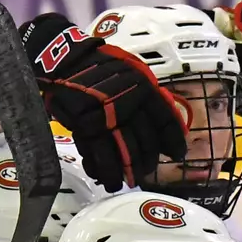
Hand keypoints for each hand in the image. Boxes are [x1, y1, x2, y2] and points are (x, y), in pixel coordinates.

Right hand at [19, 12, 187, 191]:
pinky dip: (101, 168)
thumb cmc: (102, 68)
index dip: (173, 141)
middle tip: (144, 171)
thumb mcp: (133, 75)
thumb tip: (165, 128)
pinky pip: (96, 153)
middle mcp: (128, 103)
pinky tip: (105, 178)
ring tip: (124, 182)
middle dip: (146, 161)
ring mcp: (105, 116)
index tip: (176, 155)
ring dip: (124, 172)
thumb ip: (150, 99)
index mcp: (144, 88)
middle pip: (144, 142)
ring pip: (122, 153)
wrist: (65, 59)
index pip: (166, 121)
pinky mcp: (84, 125)